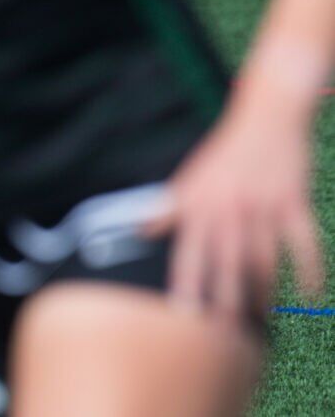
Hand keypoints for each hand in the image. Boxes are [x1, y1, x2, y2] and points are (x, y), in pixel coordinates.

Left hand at [146, 96, 323, 316]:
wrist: (267, 114)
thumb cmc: (225, 151)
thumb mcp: (190, 175)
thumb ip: (169, 206)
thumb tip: (140, 230)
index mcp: (201, 201)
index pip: (190, 249)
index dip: (186, 282)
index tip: (181, 315)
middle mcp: (230, 206)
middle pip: (227, 261)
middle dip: (226, 299)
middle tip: (224, 336)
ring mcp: (264, 206)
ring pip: (265, 258)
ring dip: (263, 291)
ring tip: (259, 320)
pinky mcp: (294, 202)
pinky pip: (304, 244)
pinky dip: (309, 269)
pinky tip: (310, 293)